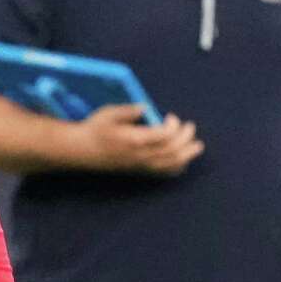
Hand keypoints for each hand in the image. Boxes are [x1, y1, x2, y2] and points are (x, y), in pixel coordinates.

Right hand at [72, 105, 203, 175]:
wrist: (84, 151)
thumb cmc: (95, 129)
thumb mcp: (108, 113)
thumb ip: (128, 111)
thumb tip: (145, 108)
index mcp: (133, 140)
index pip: (164, 135)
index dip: (173, 126)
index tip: (171, 116)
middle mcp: (140, 155)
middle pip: (172, 150)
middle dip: (185, 138)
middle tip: (190, 126)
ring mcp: (141, 165)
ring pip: (171, 164)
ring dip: (187, 155)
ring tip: (197, 145)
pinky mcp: (140, 170)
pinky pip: (163, 173)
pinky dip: (177, 167)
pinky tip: (184, 159)